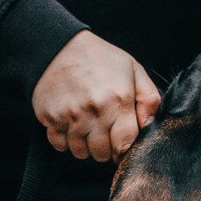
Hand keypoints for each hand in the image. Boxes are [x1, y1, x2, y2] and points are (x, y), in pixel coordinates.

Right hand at [32, 31, 160, 162]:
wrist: (58, 46)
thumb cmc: (100, 59)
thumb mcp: (133, 70)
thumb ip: (148, 99)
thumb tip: (149, 126)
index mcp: (119, 99)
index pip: (124, 144)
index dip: (124, 150)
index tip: (121, 144)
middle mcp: (95, 110)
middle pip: (102, 153)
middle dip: (105, 149)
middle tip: (103, 133)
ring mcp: (70, 115)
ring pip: (80, 152)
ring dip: (85, 146)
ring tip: (86, 127)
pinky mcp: (51, 118)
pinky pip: (60, 145)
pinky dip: (65, 141)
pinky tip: (70, 125)